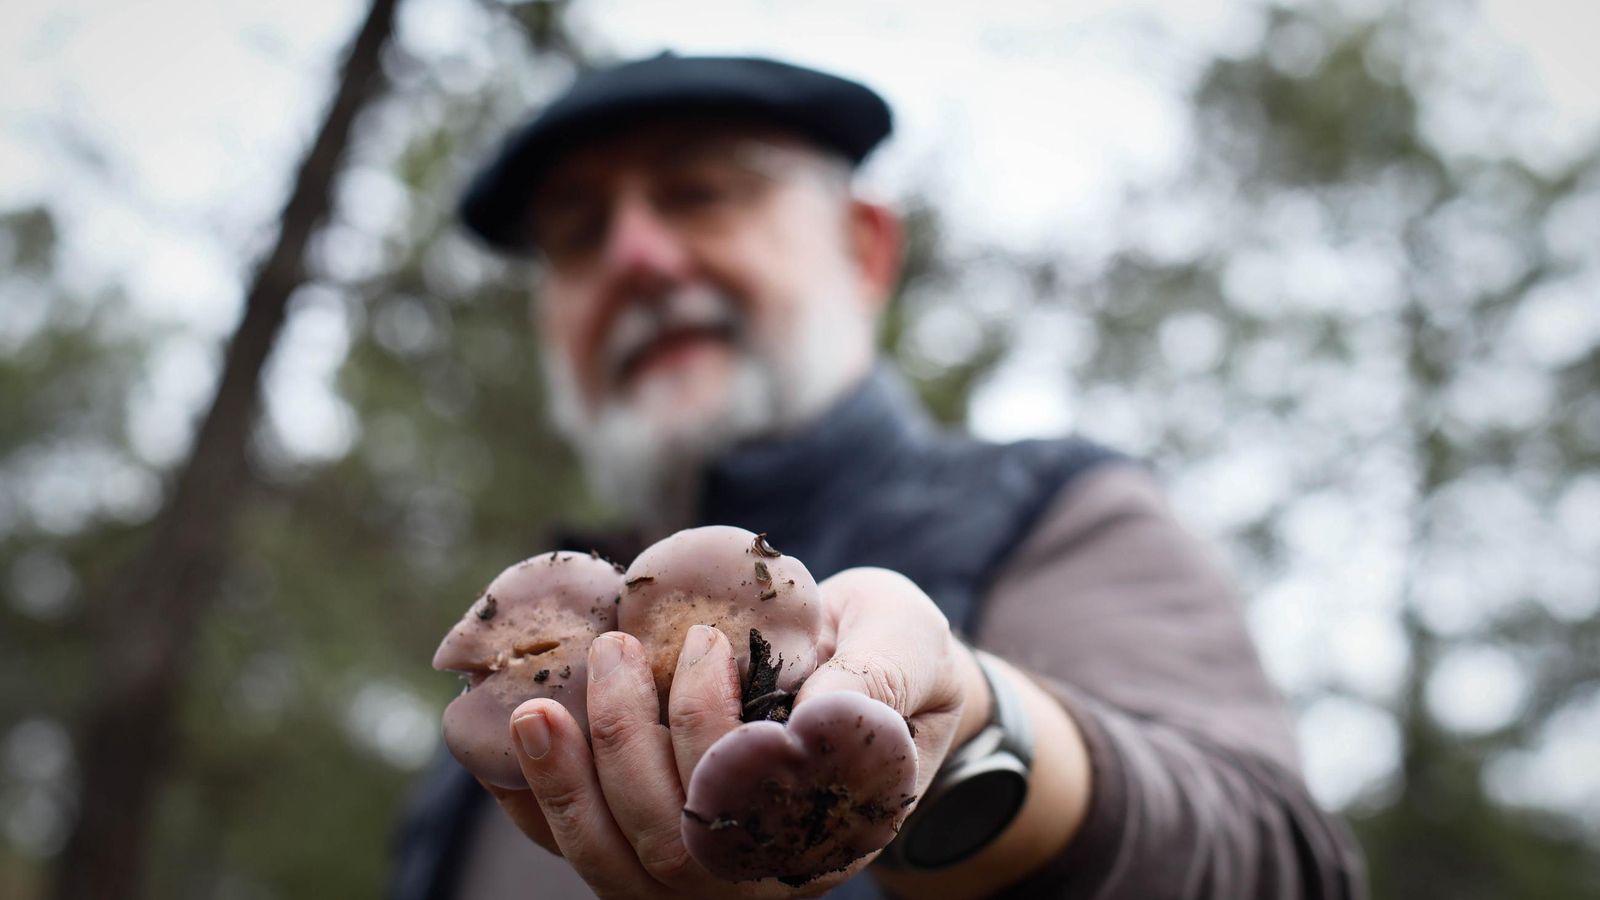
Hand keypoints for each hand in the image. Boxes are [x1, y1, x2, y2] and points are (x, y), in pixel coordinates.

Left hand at [486, 566, 988, 897]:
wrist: (879, 665)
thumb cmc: (895, 653)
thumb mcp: (909, 648)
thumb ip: (877, 679)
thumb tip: (819, 716)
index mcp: (828, 828)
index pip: (751, 822)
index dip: (706, 743)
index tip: (701, 645)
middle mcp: (762, 865)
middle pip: (672, 854)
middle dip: (624, 750)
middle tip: (614, 649)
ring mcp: (706, 862)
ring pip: (618, 865)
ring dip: (566, 788)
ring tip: (536, 705)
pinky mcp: (659, 835)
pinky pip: (589, 847)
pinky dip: (538, 805)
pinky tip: (508, 747)